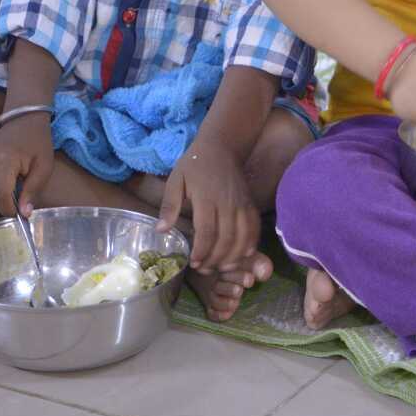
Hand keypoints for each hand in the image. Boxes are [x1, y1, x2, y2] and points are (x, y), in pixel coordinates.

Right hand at [0, 114, 54, 218]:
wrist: (23, 119)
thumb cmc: (37, 143)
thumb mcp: (44, 167)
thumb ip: (33, 190)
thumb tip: (25, 213)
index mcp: (5, 160)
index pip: (0, 194)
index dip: (8, 208)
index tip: (18, 213)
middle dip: (0, 205)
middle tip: (15, 203)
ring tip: (8, 193)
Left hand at [158, 142, 260, 274]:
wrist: (222, 147)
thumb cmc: (194, 165)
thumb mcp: (175, 181)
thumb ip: (169, 206)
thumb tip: (161, 230)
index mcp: (206, 198)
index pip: (207, 231)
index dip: (202, 251)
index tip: (194, 263)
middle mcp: (227, 203)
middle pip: (226, 239)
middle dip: (215, 259)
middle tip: (205, 269)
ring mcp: (242, 204)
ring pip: (242, 237)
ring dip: (233, 256)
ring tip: (221, 266)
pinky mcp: (251, 204)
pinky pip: (254, 229)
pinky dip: (251, 244)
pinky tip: (242, 255)